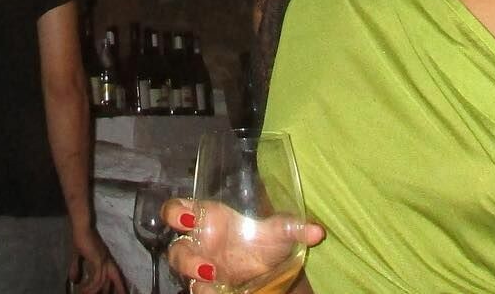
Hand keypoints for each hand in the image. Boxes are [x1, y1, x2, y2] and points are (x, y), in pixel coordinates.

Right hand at [69, 222, 125, 292]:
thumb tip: (74, 280)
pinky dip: (90, 287)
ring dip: (93, 291)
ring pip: (103, 281)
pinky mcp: (98, 260)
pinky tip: (82, 290)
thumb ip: (76, 267)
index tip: (121, 292)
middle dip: (119, 288)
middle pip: (116, 277)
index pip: (114, 273)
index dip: (118, 284)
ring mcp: (103, 260)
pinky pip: (97, 279)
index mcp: (104, 258)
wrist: (80, 228)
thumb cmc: (80, 239)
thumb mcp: (78, 256)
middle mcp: (106, 260)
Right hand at [164, 197, 323, 292]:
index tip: (189, 218)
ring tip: (214, 276)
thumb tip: (318, 231)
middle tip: (203, 262)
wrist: (269, 273)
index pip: (179, 209)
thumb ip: (294, 227)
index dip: (176, 212)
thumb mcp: (281, 233)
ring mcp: (201, 266)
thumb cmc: (266, 243)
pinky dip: (205, 292)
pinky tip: (218, 290)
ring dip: (192, 273)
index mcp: (210, 218)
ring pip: (182, 269)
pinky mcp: (206, 287)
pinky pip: (197, 291)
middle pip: (176, 245)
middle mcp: (200, 242)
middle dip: (183, 253)